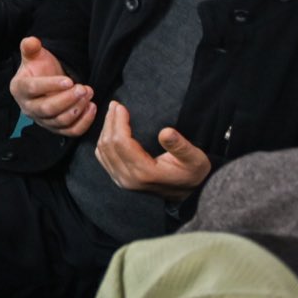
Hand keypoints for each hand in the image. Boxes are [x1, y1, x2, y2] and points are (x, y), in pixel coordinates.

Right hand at [11, 36, 96, 136]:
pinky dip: (84, 123)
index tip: (69, 80)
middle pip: (47, 108)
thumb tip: (31, 41)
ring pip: (60, 121)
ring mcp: (42, 120)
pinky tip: (92, 108)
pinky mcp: (56, 129)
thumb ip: (31, 47)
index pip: (33, 89)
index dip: (50, 85)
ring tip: (89, 94)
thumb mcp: (34, 55)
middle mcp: (28, 108)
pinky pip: (70, 131)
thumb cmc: (40, 69)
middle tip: (83, 88)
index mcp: (19, 88)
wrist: (47, 83)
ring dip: (77, 109)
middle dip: (67, 99)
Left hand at [94, 100, 211, 198]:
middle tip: (115, 105)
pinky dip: (103, 141)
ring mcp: (122, 181)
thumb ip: (180, 146)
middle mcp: (128, 179)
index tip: (120, 106)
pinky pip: (103, 157)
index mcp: (144, 173)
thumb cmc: (192, 173)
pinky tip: (110, 129)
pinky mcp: (119, 180)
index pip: (121, 143)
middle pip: (108, 145)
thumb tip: (166, 132)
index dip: (118, 122)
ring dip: (105, 130)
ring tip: (112, 113)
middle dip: (110, 122)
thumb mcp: (195, 159)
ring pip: (102, 151)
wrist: (188, 193)